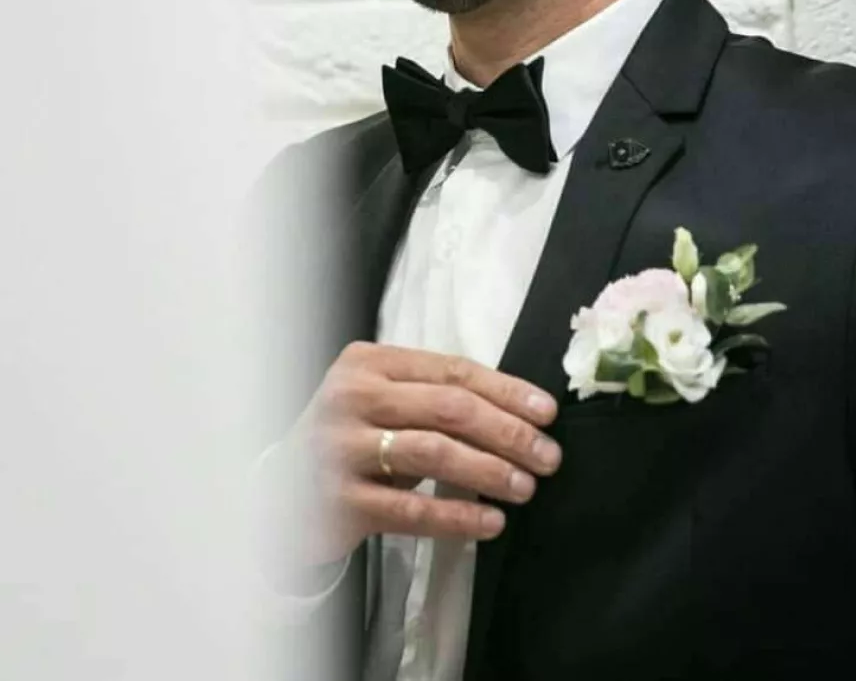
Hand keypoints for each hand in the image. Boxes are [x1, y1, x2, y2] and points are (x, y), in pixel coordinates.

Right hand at [266, 342, 561, 571]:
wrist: (276, 493)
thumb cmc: (349, 439)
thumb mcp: (382, 402)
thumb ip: (433, 397)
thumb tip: (519, 413)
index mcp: (369, 362)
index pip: (453, 369)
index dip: (506, 390)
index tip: (547, 412)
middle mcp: (352, 397)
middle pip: (449, 408)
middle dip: (508, 432)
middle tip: (548, 456)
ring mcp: (340, 448)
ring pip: (433, 453)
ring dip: (489, 471)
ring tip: (525, 487)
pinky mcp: (337, 500)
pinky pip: (410, 508)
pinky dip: (457, 515)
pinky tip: (489, 523)